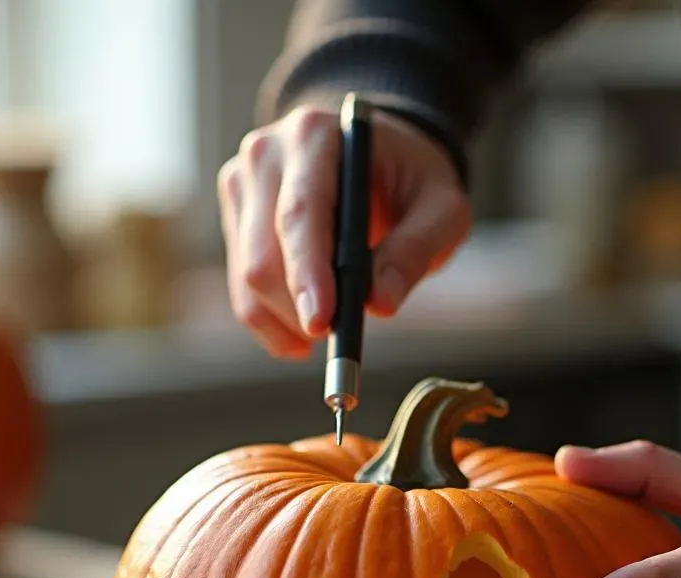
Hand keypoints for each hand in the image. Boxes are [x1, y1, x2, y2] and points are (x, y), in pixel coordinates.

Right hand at [217, 104, 470, 357]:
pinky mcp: (238, 216)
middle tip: (339, 337)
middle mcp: (266, 154)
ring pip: (247, 278)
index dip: (307, 274)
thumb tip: (379, 304)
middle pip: (262, 254)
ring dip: (285, 322)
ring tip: (327, 336)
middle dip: (296, 310)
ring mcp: (243, 184)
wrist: (379, 157)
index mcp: (316, 136)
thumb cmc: (413, 179)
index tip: (322, 323)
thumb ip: (417, 251)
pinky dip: (271, 323)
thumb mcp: (442, 208)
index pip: (300, 214)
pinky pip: (242, 287)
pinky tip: (300, 336)